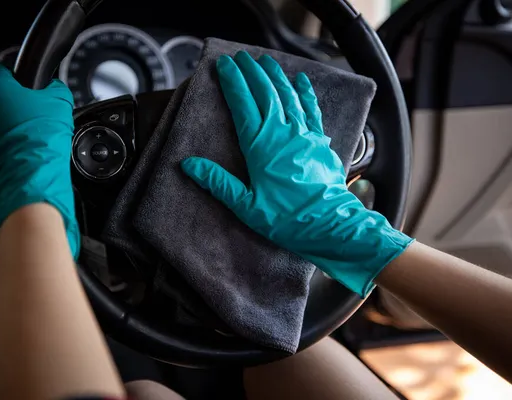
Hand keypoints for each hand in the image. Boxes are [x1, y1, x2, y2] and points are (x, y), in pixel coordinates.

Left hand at [0, 64, 79, 257]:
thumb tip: (51, 88)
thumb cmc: (40, 143)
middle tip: (27, 125)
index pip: (3, 72)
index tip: (29, 96)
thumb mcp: (60, 103)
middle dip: (5, 110)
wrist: (27, 181)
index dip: (19, 84)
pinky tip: (7, 160)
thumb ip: (52, 88)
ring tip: (18, 146)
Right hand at [181, 51, 412, 295]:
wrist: (330, 224)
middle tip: (241, 57)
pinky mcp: (319, 140)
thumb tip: (188, 164)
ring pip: (287, 94)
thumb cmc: (287, 218)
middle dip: (251, 71)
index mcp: (260, 145)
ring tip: (265, 61)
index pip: (242, 103)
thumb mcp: (245, 206)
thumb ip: (217, 182)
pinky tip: (301, 80)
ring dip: (275, 75)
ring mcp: (303, 133)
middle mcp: (282, 132)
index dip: (232, 81)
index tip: (223, 65)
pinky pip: (311, 108)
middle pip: (265, 91)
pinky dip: (305, 92)